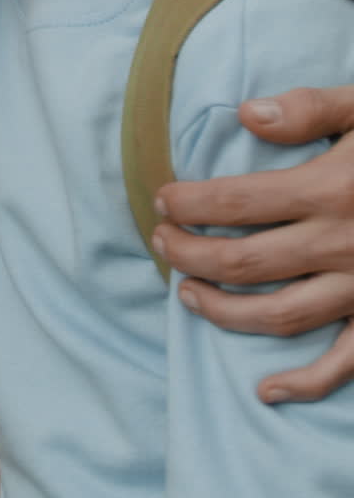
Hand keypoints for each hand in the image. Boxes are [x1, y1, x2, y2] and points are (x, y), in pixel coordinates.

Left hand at [153, 86, 353, 401]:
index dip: (189, 203)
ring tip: (187, 294)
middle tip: (161, 243)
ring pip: (279, 315)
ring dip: (224, 310)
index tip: (162, 199)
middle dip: (190, 254)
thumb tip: (246, 114)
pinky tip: (267, 389)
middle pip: (244, 261)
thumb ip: (311, 108)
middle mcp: (341, 245)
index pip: (235, 202)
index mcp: (331, 189)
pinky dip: (304, 383)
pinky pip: (344, 363)